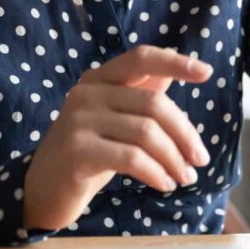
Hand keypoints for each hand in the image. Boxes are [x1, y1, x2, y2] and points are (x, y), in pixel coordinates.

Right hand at [22, 45, 213, 230]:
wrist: (43, 190)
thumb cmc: (88, 152)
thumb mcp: (116, 119)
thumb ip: (142, 93)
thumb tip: (180, 68)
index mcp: (98, 78)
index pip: (141, 58)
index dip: (175, 62)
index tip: (206, 73)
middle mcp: (86, 91)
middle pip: (153, 103)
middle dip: (185, 133)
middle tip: (200, 160)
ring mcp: (78, 120)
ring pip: (146, 132)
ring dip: (174, 159)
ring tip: (185, 177)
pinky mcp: (77, 151)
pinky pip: (132, 158)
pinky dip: (156, 172)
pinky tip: (164, 184)